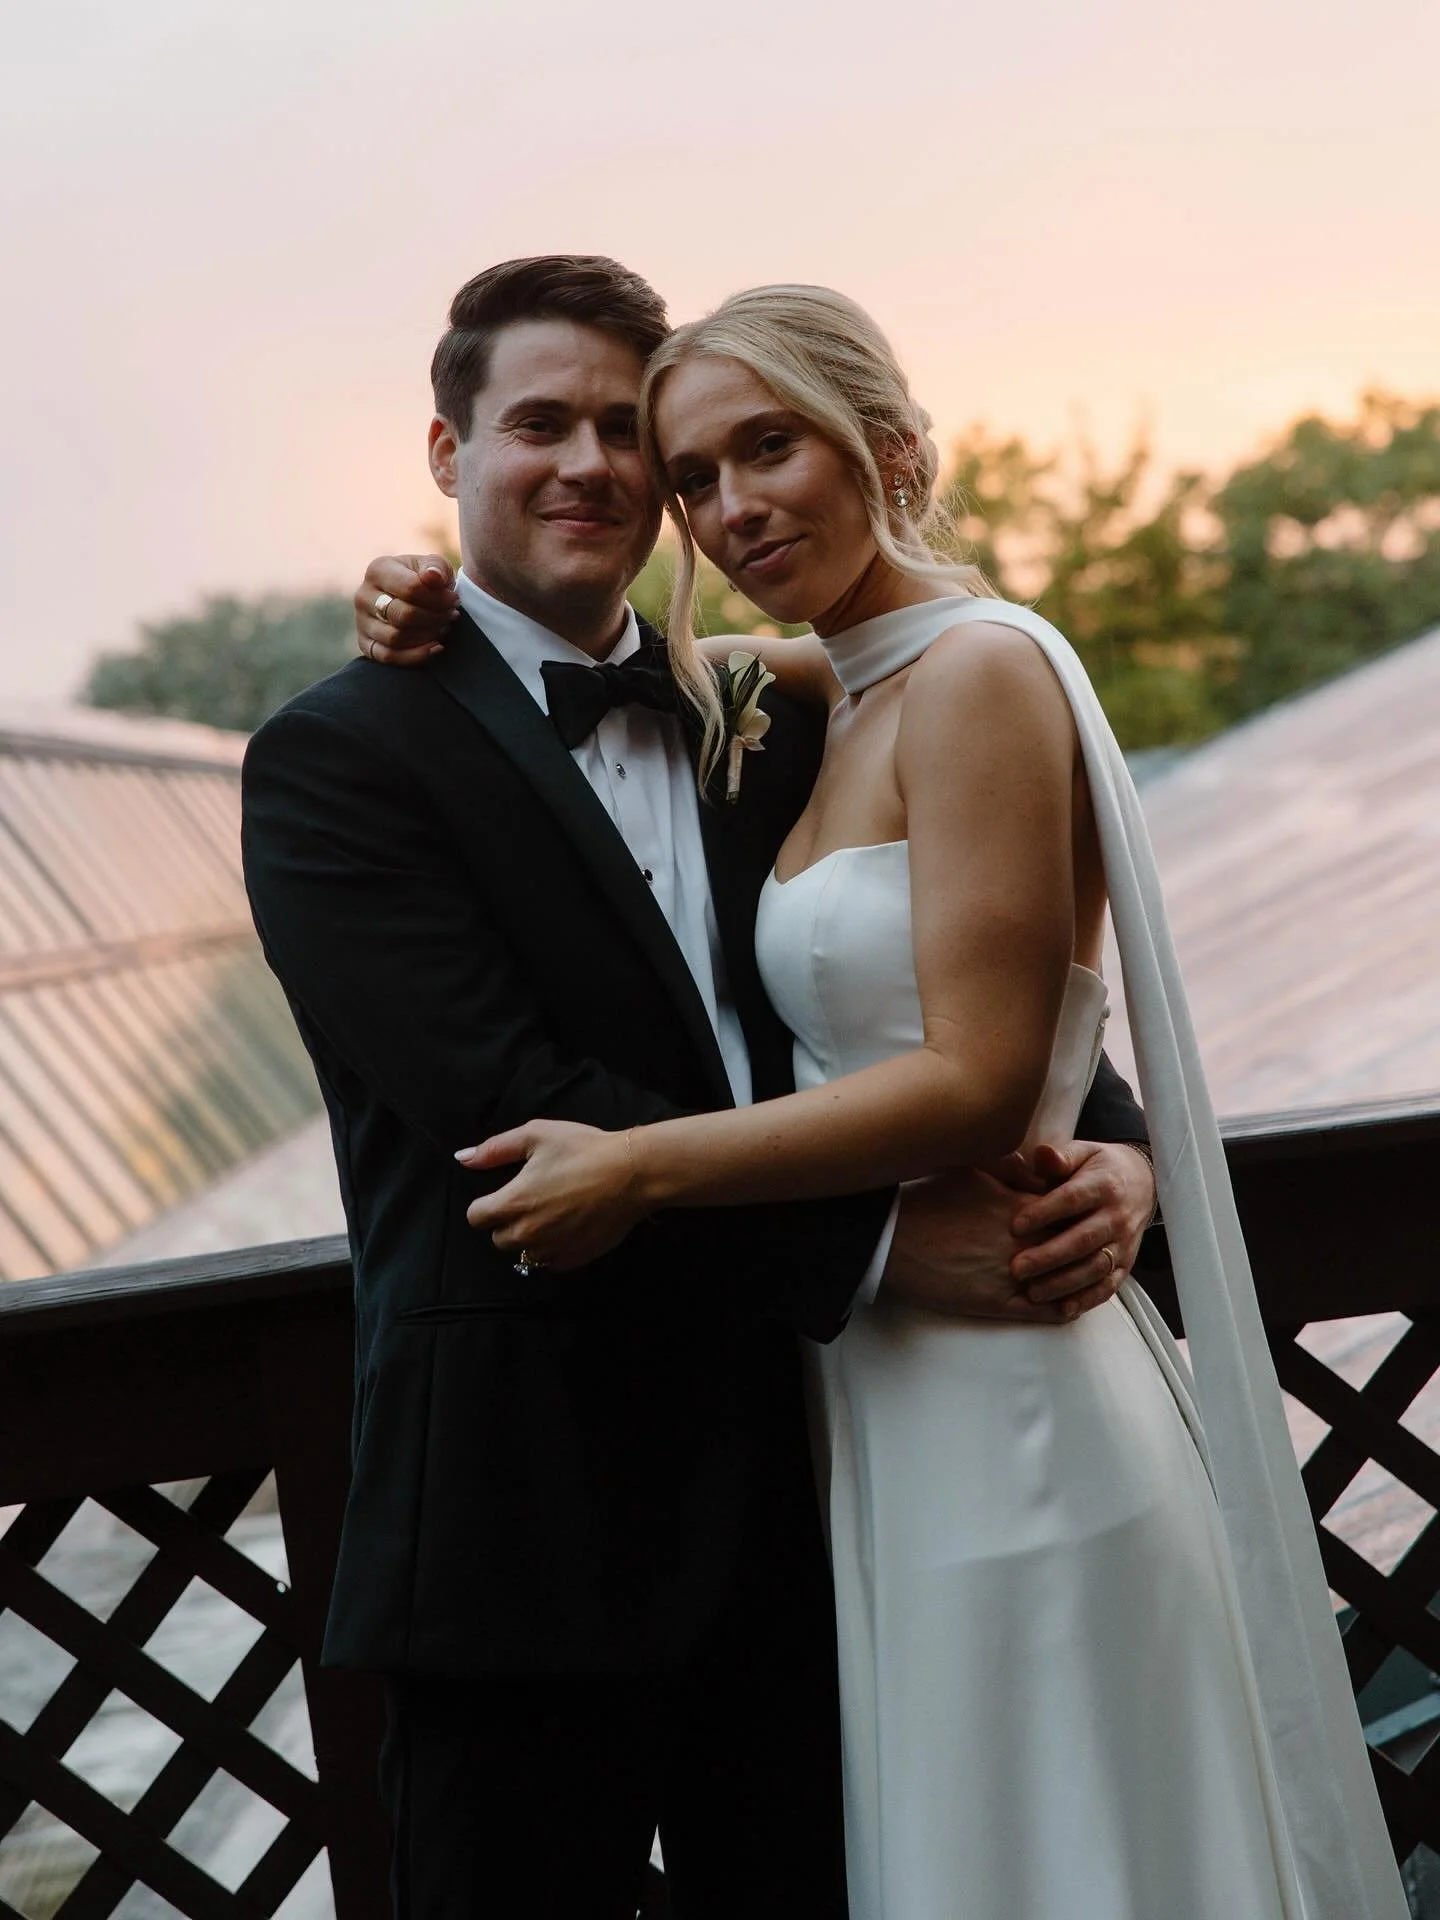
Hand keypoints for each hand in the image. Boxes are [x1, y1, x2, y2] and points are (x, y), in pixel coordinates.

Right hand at [355, 554, 458, 664]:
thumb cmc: (425, 580)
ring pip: (396, 638)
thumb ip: (435, 567)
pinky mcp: (366, 645)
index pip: (411, 588)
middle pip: (403, 615)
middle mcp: (363, 596)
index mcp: (378, 570)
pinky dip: (416, 656)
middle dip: (434, 618)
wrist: (412, 597)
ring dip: (427, 636)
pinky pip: (389, 656)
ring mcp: (361, 622)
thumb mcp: (434, 566)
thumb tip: (432, 576)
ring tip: (444, 627)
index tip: (454, 600)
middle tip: (451, 616)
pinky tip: (437, 647)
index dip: (438, 598)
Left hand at [457, 1120, 643, 1269]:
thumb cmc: (584, 1149)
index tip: (503, 1194)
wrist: (633, 1173)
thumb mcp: (536, 1135)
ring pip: (523, 1255)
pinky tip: (567, 1228)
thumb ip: (494, 1149)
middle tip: (531, 1202)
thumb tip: (462, 1158)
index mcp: (513, 1202)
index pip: (475, 1217)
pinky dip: (551, 1250)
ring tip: (550, 1216)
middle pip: (498, 1239)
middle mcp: (527, 1233)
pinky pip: (549, 1263)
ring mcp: (551, 1250)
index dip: (485, 1204)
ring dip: (529, 1239)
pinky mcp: (573, 1260)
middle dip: (507, 1222)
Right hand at [882, 1167, 1078, 1323]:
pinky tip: (1069, 1308)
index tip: (1090, 1218)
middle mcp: (1025, 1243)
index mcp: (1021, 1208)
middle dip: (1094, 1247)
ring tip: (1092, 1280)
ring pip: (1068, 1283)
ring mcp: (1013, 1276)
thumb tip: (1031, 1158)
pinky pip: (1044, 1312)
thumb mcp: (972, 1173)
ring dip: (1085, 1283)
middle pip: (1079, 1247)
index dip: (1086, 1217)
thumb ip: (1009, 1168)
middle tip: (1103, 1247)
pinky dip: (1062, 1310)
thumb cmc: (929, 1201)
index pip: (1073, 1213)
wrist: (893, 1238)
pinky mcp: (998, 1303)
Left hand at [1006, 1140, 1155, 1314]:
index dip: (1043, 1213)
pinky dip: (1087, 1300)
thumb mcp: (1082, 1153)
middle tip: (1016, 1269)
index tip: (1014, 1226)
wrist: (1142, 1183)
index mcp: (1103, 1185)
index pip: (1072, 1200)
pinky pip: (1109, 1287)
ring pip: (1095, 1268)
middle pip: (1082, 1240)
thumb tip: (1041, 1154)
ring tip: (1032, 1293)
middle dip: (1049, 1257)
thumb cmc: (1097, 1168)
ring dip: (1064, 1283)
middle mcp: (1116, 1216)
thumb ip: (1060, 1157)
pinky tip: (1063, 1309)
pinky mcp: (1126, 1265)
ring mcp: (1124, 1244)